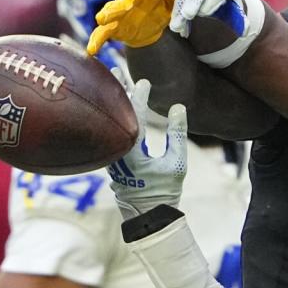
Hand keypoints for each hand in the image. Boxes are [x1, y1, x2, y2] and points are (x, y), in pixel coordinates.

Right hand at [86, 0, 181, 54]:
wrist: (152, 23)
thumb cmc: (160, 4)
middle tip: (128, 4)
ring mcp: (119, 14)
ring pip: (111, 12)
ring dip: (108, 14)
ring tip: (102, 19)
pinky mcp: (114, 28)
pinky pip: (102, 34)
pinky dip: (95, 41)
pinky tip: (91, 50)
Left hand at [106, 75, 187, 219]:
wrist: (148, 216)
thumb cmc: (165, 191)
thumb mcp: (177, 163)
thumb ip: (177, 135)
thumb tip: (178, 108)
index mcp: (132, 152)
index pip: (133, 118)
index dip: (138, 98)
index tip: (144, 82)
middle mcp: (117, 153)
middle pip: (114, 116)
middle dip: (115, 93)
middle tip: (112, 71)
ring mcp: (112, 157)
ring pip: (110, 123)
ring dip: (113, 104)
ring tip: (113, 86)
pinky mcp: (112, 161)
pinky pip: (111, 134)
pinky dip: (113, 118)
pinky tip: (115, 110)